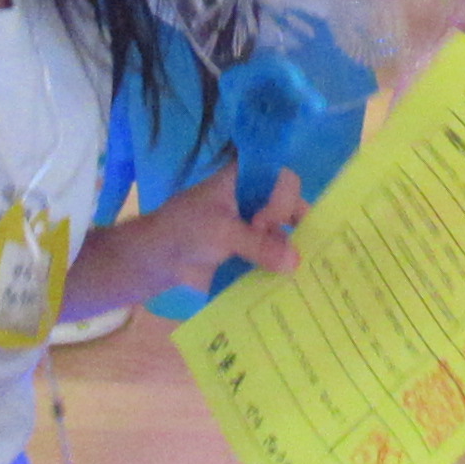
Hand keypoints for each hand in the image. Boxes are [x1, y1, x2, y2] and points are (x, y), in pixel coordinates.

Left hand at [141, 162, 304, 294]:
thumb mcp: (222, 232)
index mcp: (247, 180)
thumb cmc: (187, 230)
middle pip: (291, 206)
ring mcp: (257, 227)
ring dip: (293, 251)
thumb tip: (295, 262)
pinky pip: (276, 257)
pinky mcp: (254, 252)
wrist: (161, 259)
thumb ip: (258, 245)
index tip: (265, 223)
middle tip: (299, 251)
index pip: (283, 180)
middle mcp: (257, 200)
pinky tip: (293, 284)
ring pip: (286, 234)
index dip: (282, 200)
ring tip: (303, 272)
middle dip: (299, 227)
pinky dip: (284, 268)